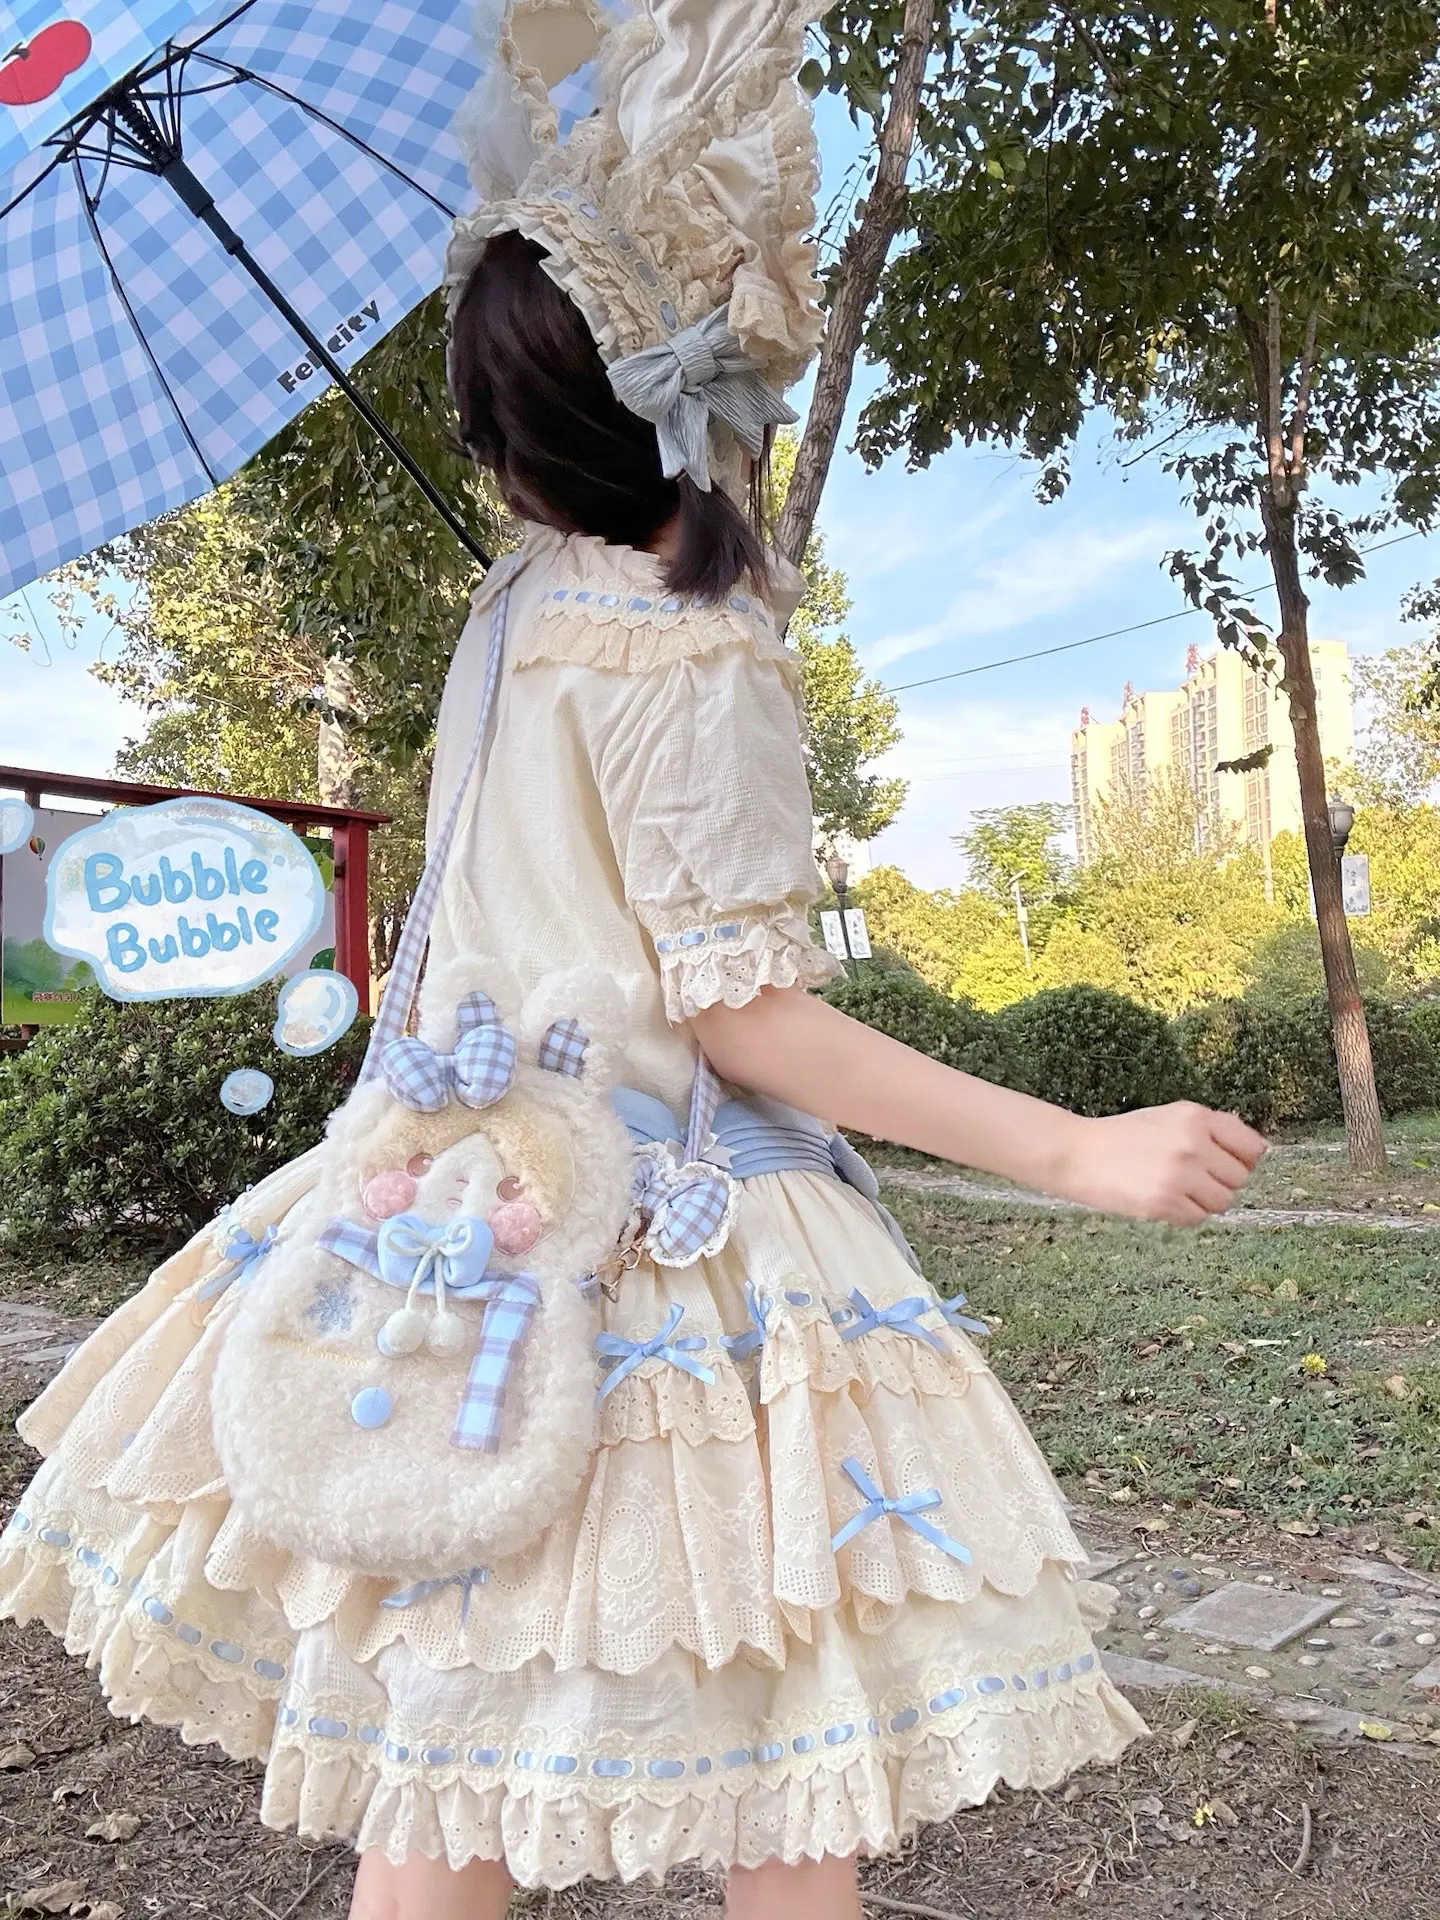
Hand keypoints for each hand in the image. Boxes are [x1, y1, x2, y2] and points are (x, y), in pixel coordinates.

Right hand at [1055, 1103, 1266, 1225]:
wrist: (1078, 1153)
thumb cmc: (1123, 1135)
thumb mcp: (1169, 1117)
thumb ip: (1210, 1129)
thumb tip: (1257, 1149)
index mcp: (1196, 1117)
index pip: (1251, 1148)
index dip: (1243, 1159)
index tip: (1226, 1163)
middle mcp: (1192, 1144)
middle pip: (1239, 1178)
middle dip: (1219, 1180)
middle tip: (1190, 1176)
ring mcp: (1179, 1175)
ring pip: (1222, 1201)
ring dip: (1204, 1200)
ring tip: (1176, 1188)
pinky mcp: (1164, 1202)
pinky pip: (1197, 1218)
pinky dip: (1183, 1214)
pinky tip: (1161, 1199)